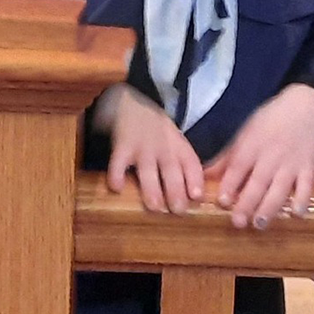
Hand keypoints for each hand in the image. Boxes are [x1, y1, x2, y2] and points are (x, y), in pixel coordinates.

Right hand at [96, 83, 205, 214]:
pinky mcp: (121, 146)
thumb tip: (196, 198)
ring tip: (154, 207)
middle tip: (178, 211)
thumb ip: (184, 164)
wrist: (130, 102)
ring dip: (151, 188)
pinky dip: (116, 175)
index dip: (195, 180)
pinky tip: (117, 188)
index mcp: (179, 147)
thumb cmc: (157, 130)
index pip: (191, 164)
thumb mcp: (176, 141)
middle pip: (172, 170)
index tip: (197, 196)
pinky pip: (118, 162)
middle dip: (176, 191)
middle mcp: (163, 147)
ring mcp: (142, 147)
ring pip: (148, 169)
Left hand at [203, 84, 313, 229]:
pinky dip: (302, 199)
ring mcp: (291, 163)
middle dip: (248, 202)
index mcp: (252, 145)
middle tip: (238, 222)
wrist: (303, 109)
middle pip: (258, 181)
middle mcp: (271, 155)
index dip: (230, 184)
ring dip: (270, 207)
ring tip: (260, 224)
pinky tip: (296, 214)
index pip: (239, 166)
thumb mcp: (244, 134)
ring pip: (280, 187)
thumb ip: (226, 158)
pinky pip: (306, 185)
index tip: (222, 201)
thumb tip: (202, 176)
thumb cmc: (268, 123)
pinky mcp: (308, 167)